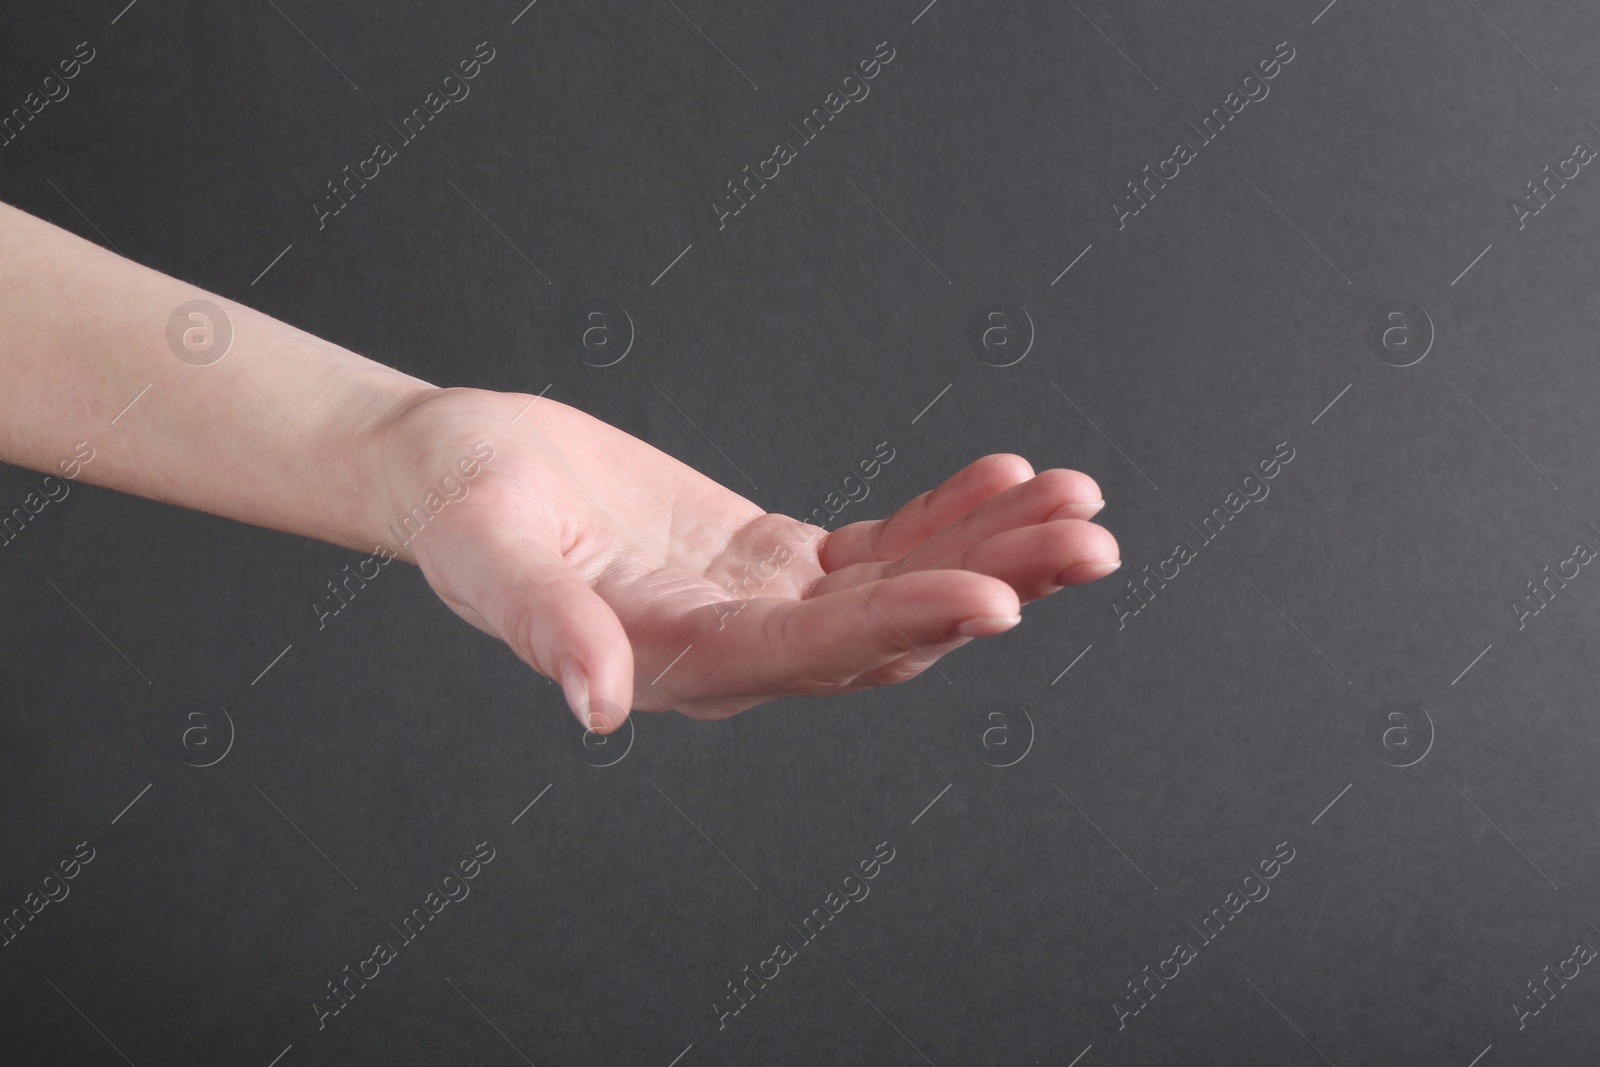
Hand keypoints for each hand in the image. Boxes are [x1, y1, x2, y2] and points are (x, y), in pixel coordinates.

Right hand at [371, 387, 1120, 731]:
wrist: (459, 473)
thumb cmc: (461, 506)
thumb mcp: (483, 552)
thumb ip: (540, 624)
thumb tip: (598, 707)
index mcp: (677, 662)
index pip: (812, 654)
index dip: (905, 628)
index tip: (998, 600)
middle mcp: (738, 651)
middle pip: (888, 631)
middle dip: (994, 585)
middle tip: (1093, 540)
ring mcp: (762, 607)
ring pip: (901, 591)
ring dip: (995, 549)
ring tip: (1081, 500)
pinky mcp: (772, 561)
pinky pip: (878, 548)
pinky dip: (945, 516)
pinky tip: (1005, 475)